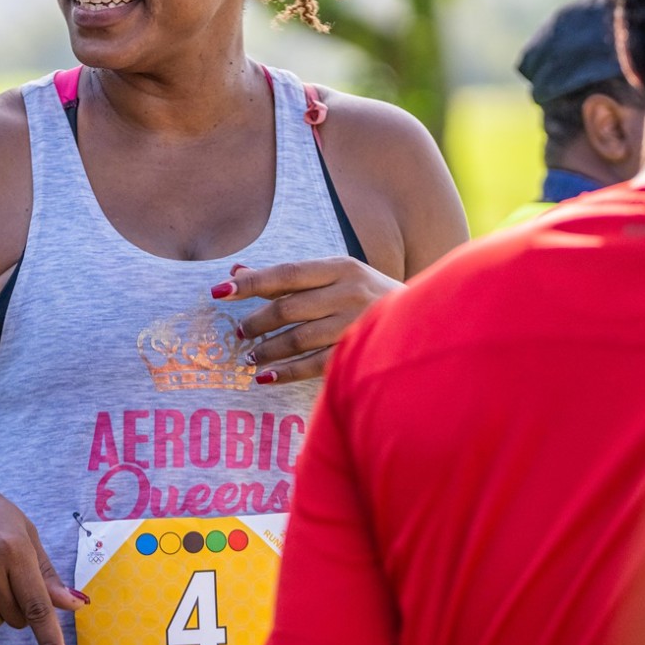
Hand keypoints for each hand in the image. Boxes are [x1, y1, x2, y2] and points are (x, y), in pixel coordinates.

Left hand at [213, 257, 401, 384]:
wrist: (427, 323)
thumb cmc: (369, 299)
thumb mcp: (336, 278)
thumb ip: (288, 278)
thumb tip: (235, 269)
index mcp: (342, 267)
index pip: (285, 274)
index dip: (249, 283)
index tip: (218, 291)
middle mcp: (350, 292)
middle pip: (287, 308)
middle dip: (256, 322)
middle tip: (238, 332)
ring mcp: (357, 324)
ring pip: (297, 339)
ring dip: (267, 349)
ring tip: (250, 355)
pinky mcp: (360, 353)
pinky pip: (313, 366)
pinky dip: (285, 373)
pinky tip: (266, 377)